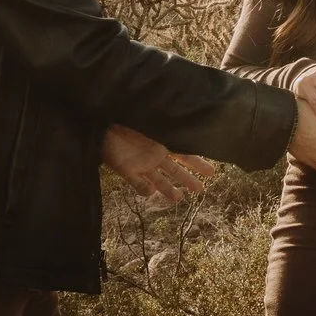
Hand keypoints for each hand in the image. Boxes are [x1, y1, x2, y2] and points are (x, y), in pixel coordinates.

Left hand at [103, 123, 217, 207]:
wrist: (102, 121)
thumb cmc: (127, 117)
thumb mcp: (148, 119)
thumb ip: (162, 128)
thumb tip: (174, 147)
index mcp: (162, 143)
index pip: (185, 155)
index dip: (198, 164)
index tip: (212, 172)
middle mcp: (155, 156)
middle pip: (175, 171)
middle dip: (188, 180)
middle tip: (202, 190)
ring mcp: (141, 165)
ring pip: (158, 180)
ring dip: (168, 189)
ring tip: (178, 199)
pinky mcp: (125, 170)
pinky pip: (136, 183)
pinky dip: (143, 188)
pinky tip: (151, 192)